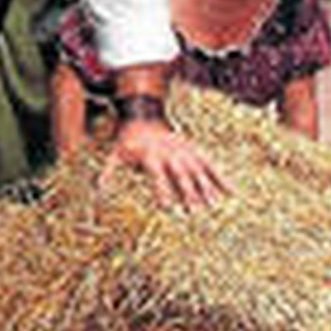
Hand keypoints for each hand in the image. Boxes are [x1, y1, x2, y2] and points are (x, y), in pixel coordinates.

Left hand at [104, 118, 226, 209]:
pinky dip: (222, 177)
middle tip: (193, 212)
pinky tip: (233, 192)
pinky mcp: (194, 151)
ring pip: (198, 170)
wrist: (142, 117)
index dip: (161, 190)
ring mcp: (184, 152)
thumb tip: (98, 188)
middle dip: (187, 192)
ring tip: (214, 206)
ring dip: (207, 188)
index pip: (157, 175)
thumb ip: (109, 170)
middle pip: (181, 174)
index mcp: (150, 156)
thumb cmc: (128, 141)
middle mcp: (170, 154)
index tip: (166, 208)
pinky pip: (211, 164)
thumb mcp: (115, 153)